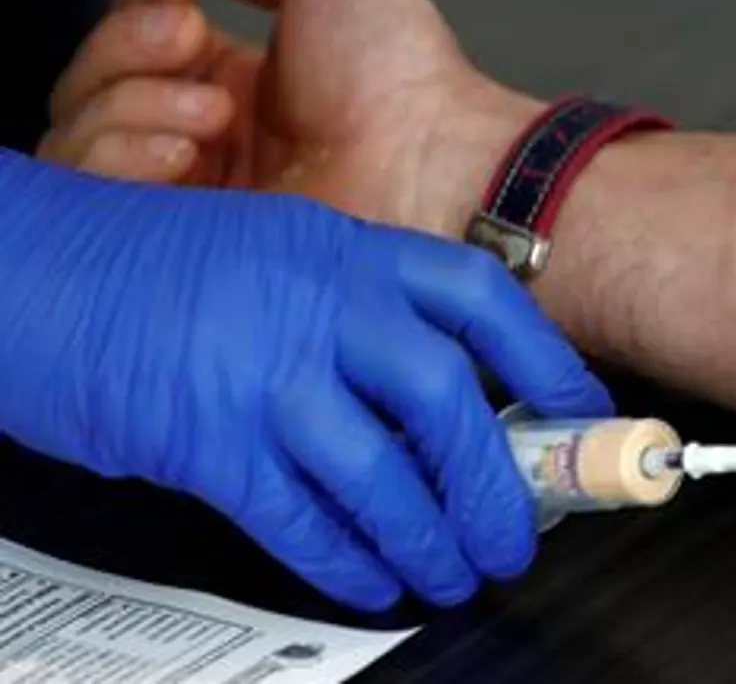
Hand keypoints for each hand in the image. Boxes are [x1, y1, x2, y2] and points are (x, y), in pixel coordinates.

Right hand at [0, 153, 612, 610]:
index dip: (547, 362)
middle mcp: (316, 305)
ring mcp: (261, 373)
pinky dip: (347, 561)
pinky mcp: (206, 441)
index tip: (583, 414)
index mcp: (344, 250)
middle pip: (448, 399)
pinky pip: (301, 518)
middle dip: (498, 482)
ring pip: (384, 472)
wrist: (29, 270)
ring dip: (432, 537)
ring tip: (458, 572)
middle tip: (520, 532)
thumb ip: (358, 307)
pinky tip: (371, 581)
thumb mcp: (277, 251)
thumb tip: (448, 392)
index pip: (479, 300)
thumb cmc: (149, 265)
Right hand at [39, 0, 485, 234]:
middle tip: (191, 40)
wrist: (432, 168)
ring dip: (128, 102)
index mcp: (235, 78)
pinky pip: (94, 203)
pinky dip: (119, 157)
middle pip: (90, 85)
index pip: (128, 35)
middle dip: (125, 45)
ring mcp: (190, 196)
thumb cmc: (403, 76)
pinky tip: (185, 150)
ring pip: (77, 139)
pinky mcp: (178, 248)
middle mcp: (204, 138)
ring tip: (211, 111)